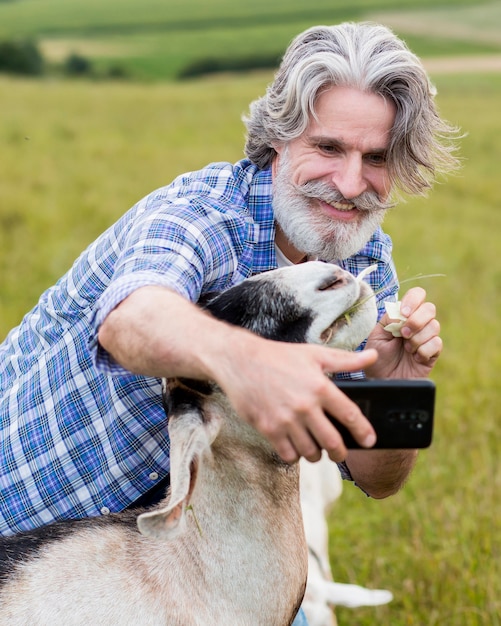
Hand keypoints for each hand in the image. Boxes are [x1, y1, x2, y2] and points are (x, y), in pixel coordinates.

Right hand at [215, 335, 378, 463]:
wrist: (240, 361)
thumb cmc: (279, 357)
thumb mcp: (314, 354)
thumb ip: (345, 359)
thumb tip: (373, 356)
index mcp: (320, 387)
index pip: (350, 415)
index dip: (363, 431)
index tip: (370, 440)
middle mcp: (305, 406)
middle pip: (332, 442)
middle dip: (341, 453)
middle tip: (341, 453)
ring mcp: (286, 420)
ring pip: (310, 452)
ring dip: (317, 454)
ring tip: (316, 448)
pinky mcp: (268, 429)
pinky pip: (288, 454)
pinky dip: (295, 455)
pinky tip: (296, 447)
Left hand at [364, 287, 441, 378]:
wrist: (381, 381)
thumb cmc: (377, 357)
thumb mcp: (376, 335)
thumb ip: (389, 320)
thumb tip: (402, 312)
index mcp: (403, 316)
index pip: (417, 295)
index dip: (413, 300)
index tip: (403, 313)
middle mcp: (417, 324)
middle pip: (430, 308)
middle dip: (416, 320)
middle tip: (403, 334)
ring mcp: (426, 338)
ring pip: (434, 326)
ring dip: (417, 338)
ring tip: (406, 349)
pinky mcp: (433, 353)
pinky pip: (437, 344)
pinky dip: (423, 351)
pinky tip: (415, 358)